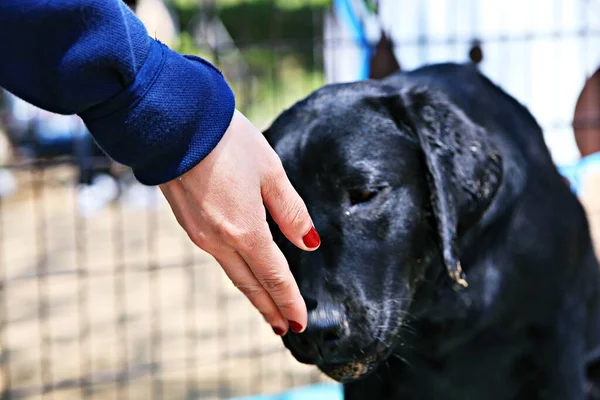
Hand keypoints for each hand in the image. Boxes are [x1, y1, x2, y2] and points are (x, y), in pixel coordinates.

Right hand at [160, 110, 319, 334]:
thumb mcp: (270, 171)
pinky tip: (243, 271)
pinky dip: (236, 272)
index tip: (300, 322)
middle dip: (270, 308)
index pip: (274, 276)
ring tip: (267, 309)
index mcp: (245, 229)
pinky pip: (218, 257)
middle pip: (251, 284)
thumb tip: (308, 242)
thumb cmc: (226, 141)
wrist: (172, 124)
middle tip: (285, 328)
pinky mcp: (188, 223)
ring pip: (233, 273)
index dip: (289, 300)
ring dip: (253, 293)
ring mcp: (199, 234)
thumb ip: (291, 211)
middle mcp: (219, 240)